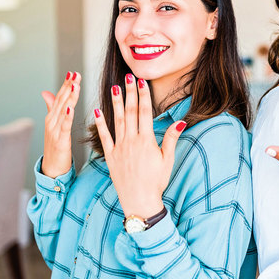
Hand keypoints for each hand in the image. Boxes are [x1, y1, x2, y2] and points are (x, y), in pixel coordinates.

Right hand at [40, 71, 80, 177]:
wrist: (52, 169)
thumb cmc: (55, 147)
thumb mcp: (54, 125)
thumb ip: (51, 108)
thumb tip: (46, 92)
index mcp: (52, 117)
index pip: (59, 97)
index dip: (66, 85)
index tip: (73, 73)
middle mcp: (52, 121)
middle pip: (61, 100)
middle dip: (69, 86)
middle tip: (76, 74)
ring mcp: (54, 130)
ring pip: (63, 110)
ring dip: (69, 97)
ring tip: (75, 85)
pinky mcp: (60, 140)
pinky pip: (64, 126)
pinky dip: (67, 116)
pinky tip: (70, 108)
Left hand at [93, 74, 185, 217]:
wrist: (139, 201)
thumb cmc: (156, 182)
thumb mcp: (167, 160)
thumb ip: (171, 138)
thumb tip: (181, 121)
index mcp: (146, 141)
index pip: (144, 113)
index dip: (143, 96)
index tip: (141, 82)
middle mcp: (131, 142)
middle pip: (130, 112)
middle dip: (129, 93)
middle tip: (128, 77)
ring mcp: (119, 148)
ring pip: (117, 121)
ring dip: (116, 103)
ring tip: (114, 88)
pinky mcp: (110, 156)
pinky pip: (104, 137)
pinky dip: (100, 123)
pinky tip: (97, 111)